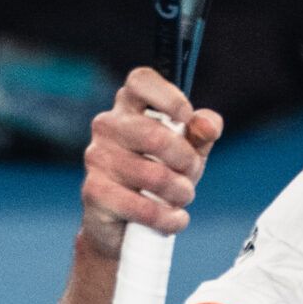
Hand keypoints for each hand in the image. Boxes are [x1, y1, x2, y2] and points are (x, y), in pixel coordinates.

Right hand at [78, 67, 223, 255]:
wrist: (127, 223)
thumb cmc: (160, 174)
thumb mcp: (188, 151)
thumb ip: (201, 132)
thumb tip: (208, 124)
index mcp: (130, 105)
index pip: (141, 80)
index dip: (168, 96)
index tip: (185, 118)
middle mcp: (107, 125)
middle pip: (154, 134)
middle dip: (185, 160)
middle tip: (191, 174)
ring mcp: (97, 157)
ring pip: (153, 174)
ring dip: (180, 192)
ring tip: (182, 197)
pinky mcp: (93, 191)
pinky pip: (140, 206)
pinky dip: (166, 218)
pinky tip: (174, 219)